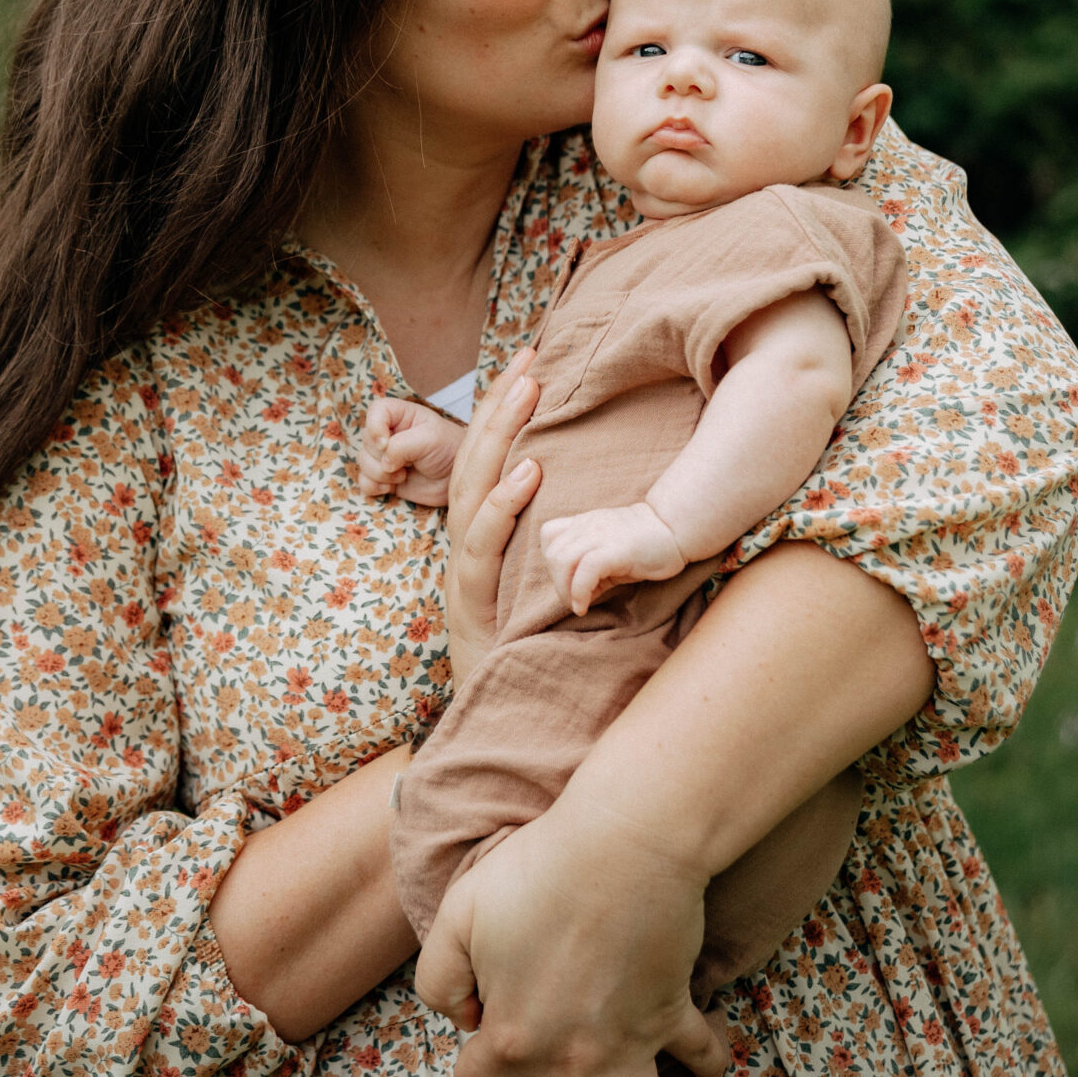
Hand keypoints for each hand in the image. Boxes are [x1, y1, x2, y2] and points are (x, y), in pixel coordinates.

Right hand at [357, 396, 464, 504]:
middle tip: (406, 463)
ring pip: (363, 462)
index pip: (375, 410)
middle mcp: (389, 433)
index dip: (374, 427)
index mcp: (401, 415)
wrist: (457, 480)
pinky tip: (391, 488)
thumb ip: (402, 446)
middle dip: (381, 456)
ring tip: (403, 475)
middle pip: (366, 440)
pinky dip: (373, 486)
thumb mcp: (430, 439)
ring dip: (380, 473)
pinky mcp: (384, 478)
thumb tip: (383, 463)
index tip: (386, 444)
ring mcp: (385, 457)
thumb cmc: (449, 450)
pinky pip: (364, 481)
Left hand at [414, 799, 725, 1076]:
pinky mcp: (676, 1013)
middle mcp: (575, 1063)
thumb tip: (464, 1022)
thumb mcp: (458, 917)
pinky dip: (700, 1061)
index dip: (474, 1066)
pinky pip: (704, 1061)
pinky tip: (683, 1045)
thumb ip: (439, 982)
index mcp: (513, 1040)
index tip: (487, 1032)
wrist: (623, 841)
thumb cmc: (534, 873)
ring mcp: (632, 1045)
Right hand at [443, 349, 540, 691]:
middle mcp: (466, 546)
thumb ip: (568, 539)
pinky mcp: (471, 603)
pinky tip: (529, 473)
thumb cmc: (535, 651)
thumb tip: (614, 491)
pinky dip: (502, 507)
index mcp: (481, 536)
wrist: (502, 719)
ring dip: (499, 436)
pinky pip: (481, 546)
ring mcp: (464, 574)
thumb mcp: (546, 585)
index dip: (501, 408)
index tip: (529, 361)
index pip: (484, 457)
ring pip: (471, 490)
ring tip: (528, 392)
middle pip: (472, 460)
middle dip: (498, 405)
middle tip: (530, 357)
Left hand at [539, 499, 691, 614]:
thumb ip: (591, 567)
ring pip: (562, 560)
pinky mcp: (616, 549)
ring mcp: (601, 535)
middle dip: (558, 582)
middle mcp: (589, 526)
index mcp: (586, 524)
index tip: (570, 580)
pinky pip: (585, 569)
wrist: (678, 530)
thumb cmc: (647, 545)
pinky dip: (579, 591)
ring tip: (580, 603)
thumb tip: (578, 596)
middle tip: (575, 598)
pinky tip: (586, 605)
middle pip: (552, 553)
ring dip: (565, 589)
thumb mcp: (611, 551)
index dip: (553, 561)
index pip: (549, 536)